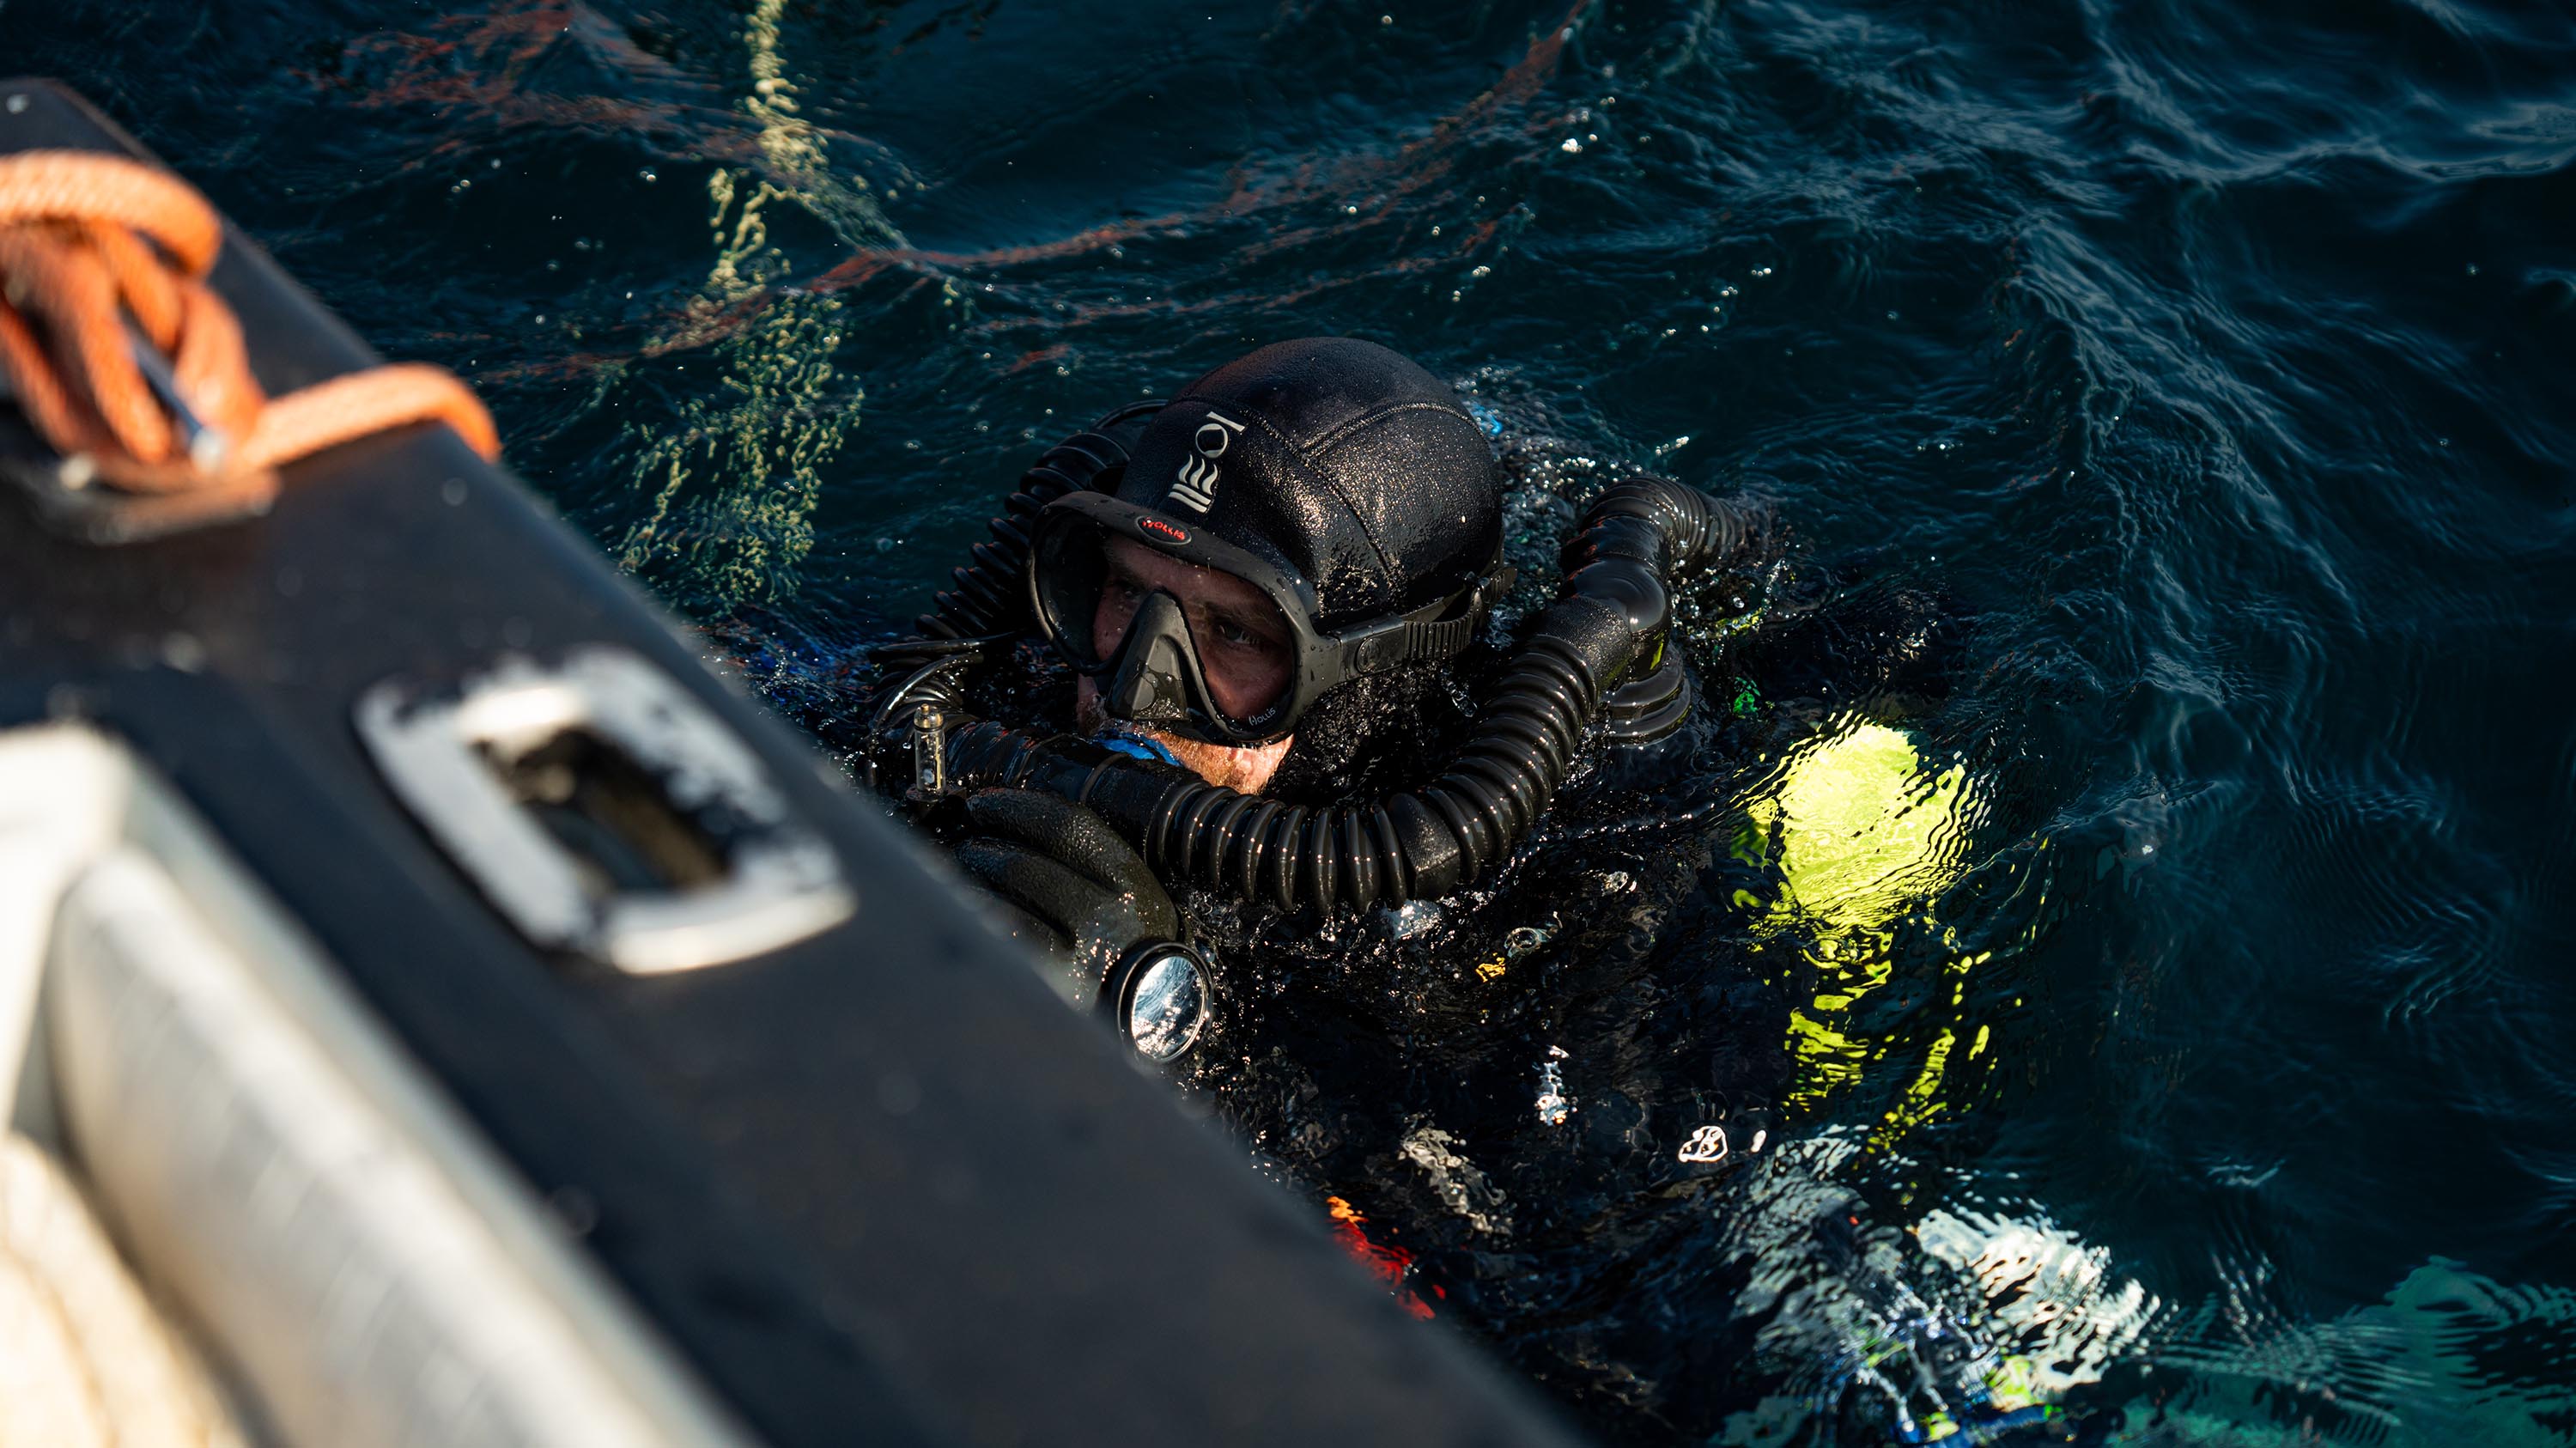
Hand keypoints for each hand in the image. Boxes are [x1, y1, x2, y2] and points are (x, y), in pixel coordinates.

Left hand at [949, 787, 1180, 1009]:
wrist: (1151, 1021)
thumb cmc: (1131, 953)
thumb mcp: (1133, 901)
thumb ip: (1093, 864)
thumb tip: (1020, 824)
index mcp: (1131, 886)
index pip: (1069, 826)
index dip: (1016, 807)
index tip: (985, 804)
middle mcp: (1105, 919)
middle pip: (1023, 863)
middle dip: (982, 848)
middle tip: (969, 847)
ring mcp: (1073, 957)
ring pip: (1000, 900)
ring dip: (970, 883)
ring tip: (964, 879)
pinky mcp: (1046, 987)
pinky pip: (992, 940)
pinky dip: (970, 918)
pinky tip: (964, 914)